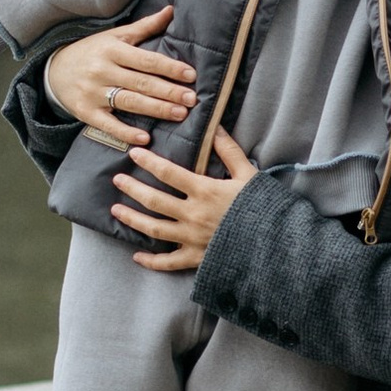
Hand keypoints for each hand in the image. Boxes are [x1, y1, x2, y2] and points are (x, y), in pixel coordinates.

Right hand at [46, 6, 198, 151]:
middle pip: (141, 82)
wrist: (54, 70)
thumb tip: (171, 10)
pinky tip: (145, 138)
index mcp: (112, 50)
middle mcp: (102, 70)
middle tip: (192, 99)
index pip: (146, 59)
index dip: (169, 67)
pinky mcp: (85, 112)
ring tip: (180, 114)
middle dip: (168, 91)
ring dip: (156, 109)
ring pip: (129, 102)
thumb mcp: (115, 36)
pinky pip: (108, 124)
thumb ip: (145, 27)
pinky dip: (126, 132)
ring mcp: (93, 92)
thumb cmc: (92, 51)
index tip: (191, 75)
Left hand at [110, 128, 256, 272]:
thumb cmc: (262, 206)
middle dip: (133, 188)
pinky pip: (169, 262)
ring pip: (154, 229)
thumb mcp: (248, 174)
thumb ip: (229, 151)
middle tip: (117, 180)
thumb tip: (215, 127)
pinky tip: (137, 256)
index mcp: (204, 191)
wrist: (274, 242)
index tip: (134, 154)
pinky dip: (152, 261)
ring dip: (132, 219)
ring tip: (116, 210)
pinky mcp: (196, 258)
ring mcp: (192, 238)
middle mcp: (192, 215)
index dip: (149, 162)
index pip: (168, 173)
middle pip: (154, 200)